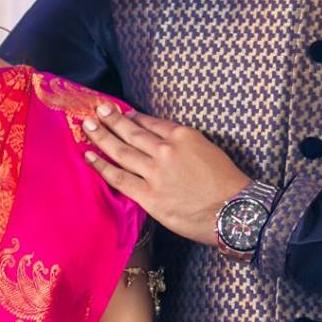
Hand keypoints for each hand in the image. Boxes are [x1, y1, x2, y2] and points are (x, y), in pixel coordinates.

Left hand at [81, 105, 251, 246]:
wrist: (234, 211)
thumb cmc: (227, 183)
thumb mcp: (209, 150)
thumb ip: (184, 144)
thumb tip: (164, 144)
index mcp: (183, 136)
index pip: (151, 123)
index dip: (133, 117)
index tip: (122, 113)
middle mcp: (165, 150)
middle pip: (131, 132)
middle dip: (111, 120)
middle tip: (97, 111)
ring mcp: (155, 172)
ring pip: (121, 151)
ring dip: (101, 137)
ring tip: (88, 127)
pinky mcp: (148, 196)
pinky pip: (119, 178)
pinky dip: (101, 166)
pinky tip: (89, 157)